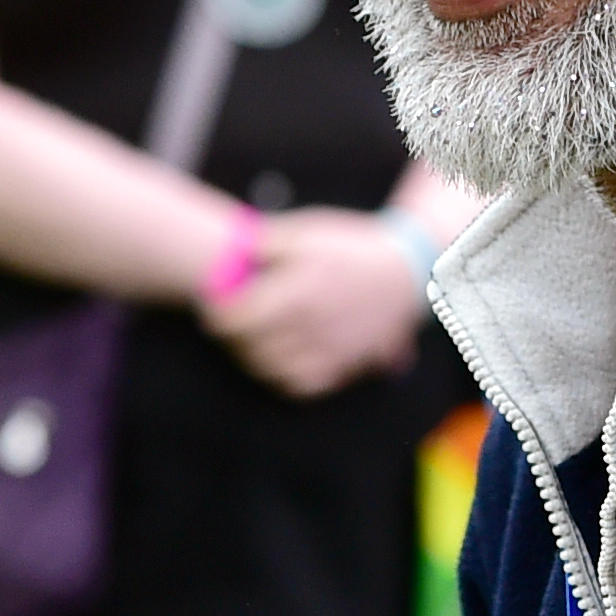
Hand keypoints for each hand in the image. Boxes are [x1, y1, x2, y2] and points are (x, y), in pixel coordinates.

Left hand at [203, 209, 421, 396]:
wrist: (405, 273)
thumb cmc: (349, 248)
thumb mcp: (307, 231)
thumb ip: (264, 241)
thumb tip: (230, 251)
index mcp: (299, 291)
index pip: (238, 318)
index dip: (216, 313)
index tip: (210, 305)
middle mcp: (311, 326)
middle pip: (249, 346)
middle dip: (229, 335)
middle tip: (224, 323)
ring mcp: (328, 350)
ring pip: (271, 369)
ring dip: (250, 357)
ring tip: (247, 340)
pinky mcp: (342, 365)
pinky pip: (300, 384)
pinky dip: (280, 376)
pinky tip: (275, 358)